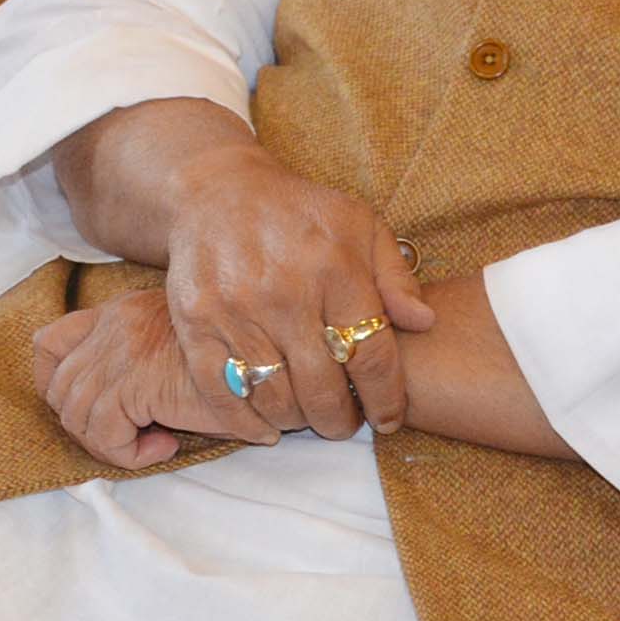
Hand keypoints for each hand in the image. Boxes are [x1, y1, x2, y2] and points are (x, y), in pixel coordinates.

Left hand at [29, 286, 253, 467]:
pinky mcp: (136, 380)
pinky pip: (102, 431)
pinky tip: (165, 447)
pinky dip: (126, 453)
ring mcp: (121, 349)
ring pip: (74, 413)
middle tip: (129, 440)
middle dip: (83, 426)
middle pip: (55, 386)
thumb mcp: (179, 354)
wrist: (274, 357)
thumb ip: (140, 368)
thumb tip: (119, 418)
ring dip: (107, 443)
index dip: (53, 385)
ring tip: (151, 446)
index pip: (48, 342)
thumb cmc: (239, 362)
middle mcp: (113, 325)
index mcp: (119, 313)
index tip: (86, 412)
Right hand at [157, 143, 435, 440]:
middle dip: (341, 420)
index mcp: (334, 268)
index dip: (386, 399)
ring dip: (298, 421)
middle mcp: (284, 292)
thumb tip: (424, 322)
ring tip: (308, 417)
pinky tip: (266, 430)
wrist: (215, 190)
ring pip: (275, 397)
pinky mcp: (195, 322)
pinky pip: (221, 392)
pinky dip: (244, 423)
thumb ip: (395, 275)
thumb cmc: (297, 211)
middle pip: (322, 388)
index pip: (371, 356)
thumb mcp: (360, 224)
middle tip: (345, 424)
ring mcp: (235, 310)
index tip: (388, 418)